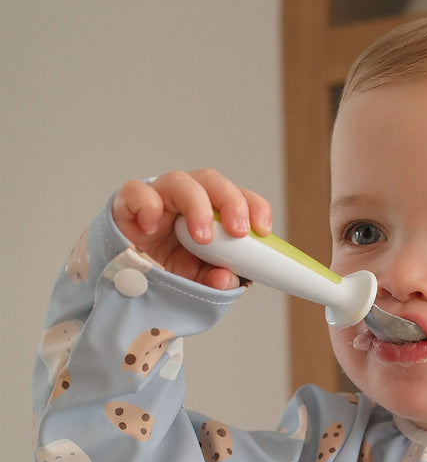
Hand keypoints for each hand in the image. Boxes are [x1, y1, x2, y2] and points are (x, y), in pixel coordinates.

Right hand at [112, 169, 271, 289]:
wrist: (130, 280)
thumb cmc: (171, 269)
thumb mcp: (201, 281)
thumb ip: (217, 281)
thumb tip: (226, 278)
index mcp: (212, 211)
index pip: (239, 197)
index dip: (255, 206)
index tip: (262, 230)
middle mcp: (188, 198)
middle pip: (212, 180)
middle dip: (230, 202)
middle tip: (237, 232)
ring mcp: (158, 197)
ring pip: (179, 180)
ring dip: (196, 206)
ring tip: (202, 237)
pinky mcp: (128, 204)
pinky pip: (136, 191)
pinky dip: (147, 205)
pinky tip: (153, 227)